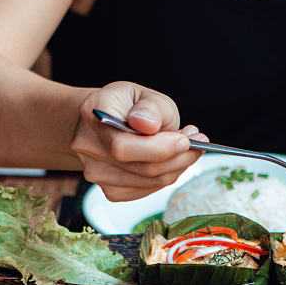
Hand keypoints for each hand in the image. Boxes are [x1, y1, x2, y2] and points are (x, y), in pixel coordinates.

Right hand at [71, 81, 206, 200]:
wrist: (107, 121)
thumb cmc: (128, 106)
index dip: (159, 148)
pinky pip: (147, 190)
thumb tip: (148, 124)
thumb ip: (150, 108)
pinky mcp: (109, 189)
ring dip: (176, 166)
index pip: (123, 146)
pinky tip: (171, 160)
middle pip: (140, 167)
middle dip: (178, 157)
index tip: (185, 140)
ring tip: (187, 147)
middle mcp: (88, 146)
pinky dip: (166, 176)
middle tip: (197, 142)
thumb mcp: (144, 95)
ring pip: (148, 181)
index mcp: (94, 114)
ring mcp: (95, 172)